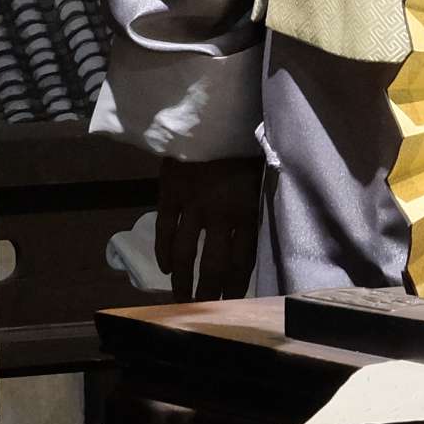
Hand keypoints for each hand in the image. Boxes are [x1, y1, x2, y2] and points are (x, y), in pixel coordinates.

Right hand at [154, 154, 265, 302]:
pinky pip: (164, 230)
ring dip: (183, 282)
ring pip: (186, 254)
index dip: (237, 286)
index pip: (243, 261)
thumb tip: (255, 235)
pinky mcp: (169, 194)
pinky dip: (164, 252)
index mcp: (245, 211)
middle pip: (214, 266)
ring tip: (181, 299)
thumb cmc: (243, 143)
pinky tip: (165, 268)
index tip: (233, 302)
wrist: (211, 112)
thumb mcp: (260, 174)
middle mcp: (219, 214)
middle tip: (205, 310)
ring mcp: (192, 206)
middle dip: (210, 294)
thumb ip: (254, 205)